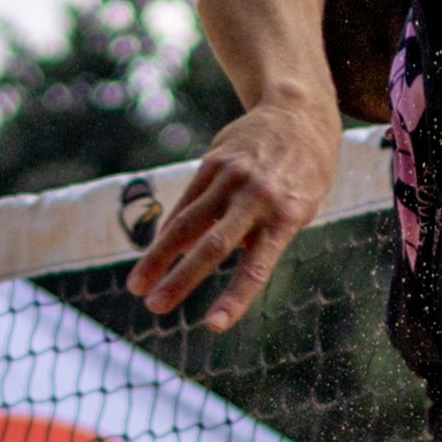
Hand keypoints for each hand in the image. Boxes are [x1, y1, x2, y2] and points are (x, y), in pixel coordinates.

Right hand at [126, 90, 340, 328]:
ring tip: (137, 286)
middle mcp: (256, 198)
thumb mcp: (300, 209)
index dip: (234, 299)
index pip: (256, 268)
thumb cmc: (304, 175)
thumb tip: (216, 257)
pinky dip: (169, 229)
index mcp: (286, 218)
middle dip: (180, 279)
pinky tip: (154, 252)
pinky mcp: (213, 163)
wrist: (299, 114)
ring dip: (159, 257)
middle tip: (155, 307)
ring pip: (188, 223)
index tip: (214, 326)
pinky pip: (187, 202)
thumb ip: (263, 235)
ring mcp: (232, 178)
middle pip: (211, 246)